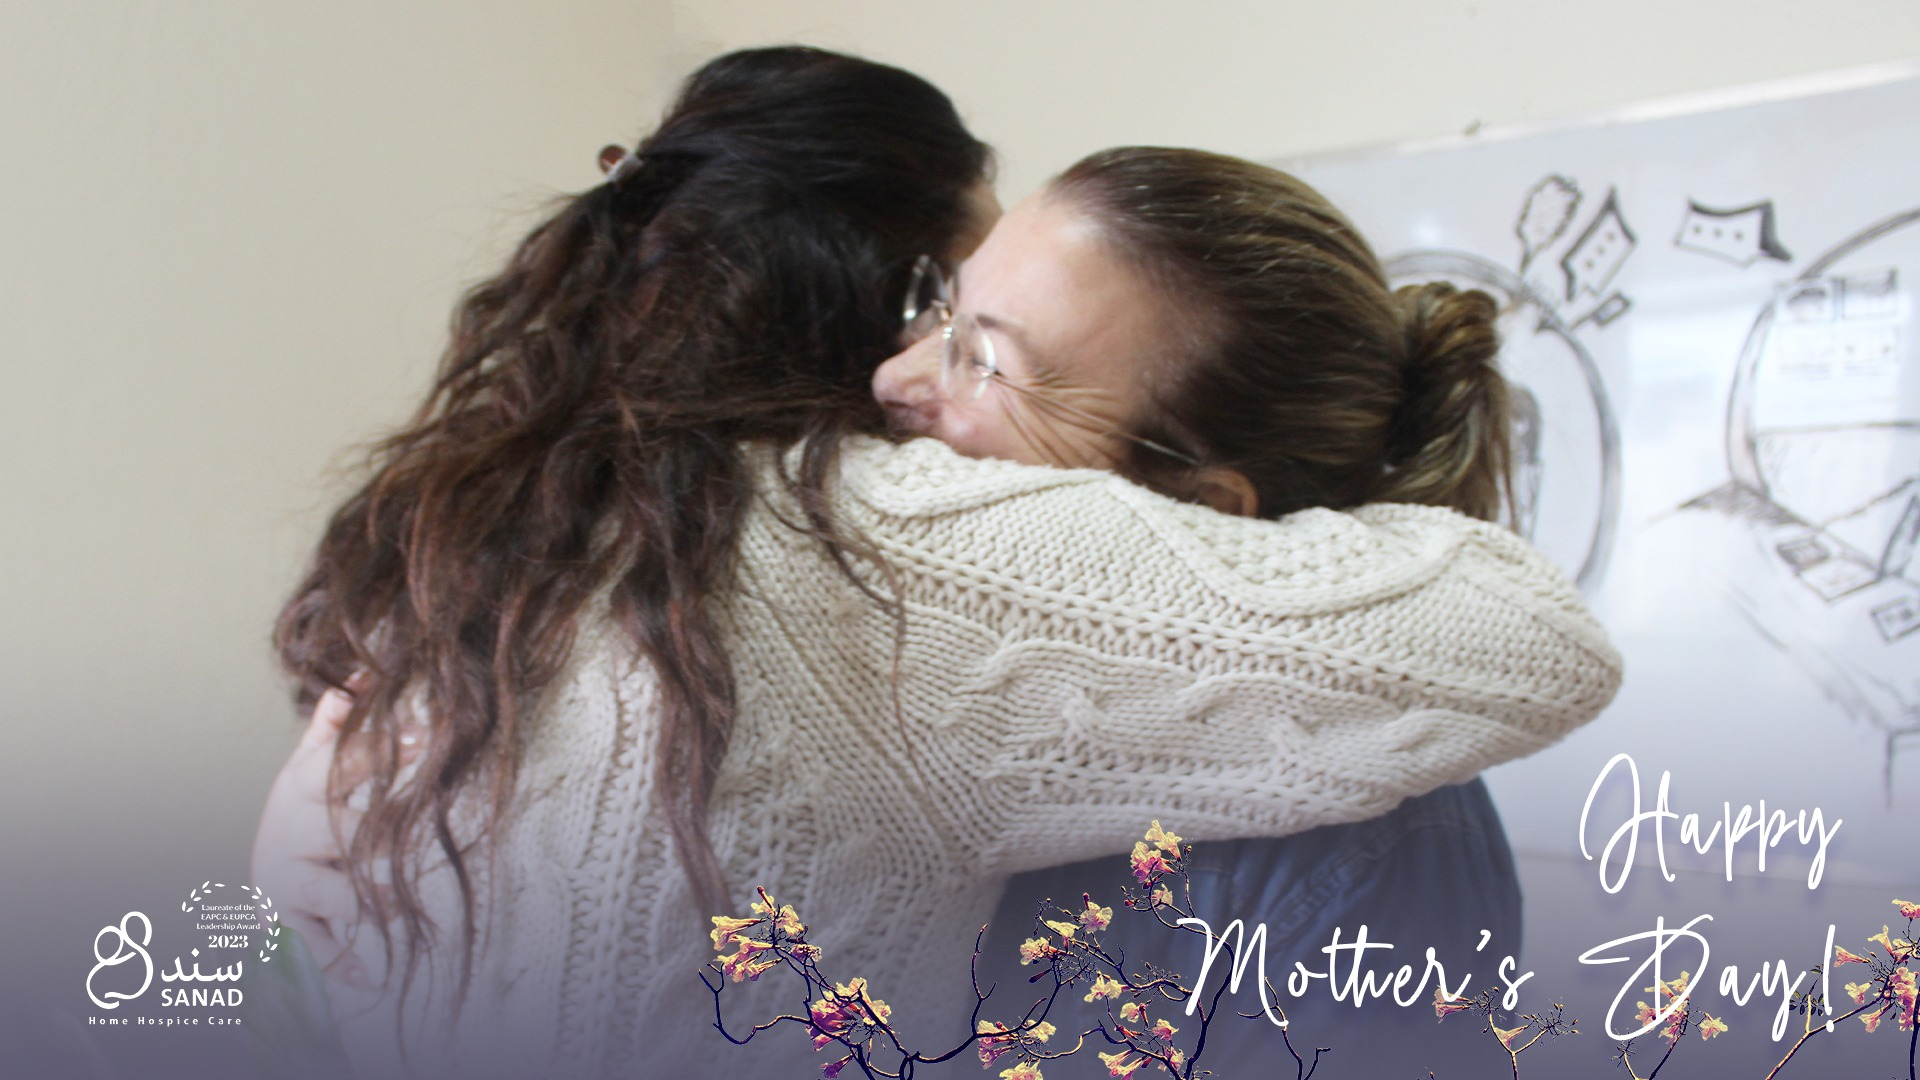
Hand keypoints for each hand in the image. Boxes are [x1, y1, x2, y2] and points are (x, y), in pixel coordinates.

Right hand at [251, 684, 421, 997]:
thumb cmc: (306, 810)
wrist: (266, 870)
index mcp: (300, 786)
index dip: (379, 750)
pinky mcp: (285, 924)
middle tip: (426, 829)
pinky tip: (371, 978)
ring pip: (332, 890)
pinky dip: (341, 964)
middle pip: (344, 829)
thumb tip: (362, 674)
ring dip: (369, 897)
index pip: (341, 764)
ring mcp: (285, 881)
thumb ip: (336, 724)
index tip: (423, 735)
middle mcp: (288, 834)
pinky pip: (315, 946)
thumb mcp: (314, 765)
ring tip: (398, 902)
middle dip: (385, 829)